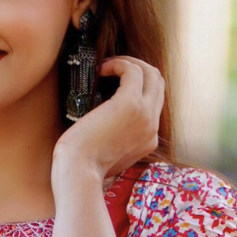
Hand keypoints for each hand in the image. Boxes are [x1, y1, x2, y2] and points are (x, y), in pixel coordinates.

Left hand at [52, 56, 164, 185]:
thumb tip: (103, 122)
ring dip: (129, 63)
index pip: (154, 103)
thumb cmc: (83, 167)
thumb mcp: (107, 154)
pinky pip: (133, 71)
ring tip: (106, 66)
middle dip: (138, 68)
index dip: (138, 86)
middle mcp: (152, 127)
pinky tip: (101, 69)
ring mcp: (145, 115)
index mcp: (148, 140)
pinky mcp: (131, 105)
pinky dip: (118, 64)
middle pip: (158, 84)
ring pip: (150, 73)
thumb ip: (114, 139)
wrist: (78, 174)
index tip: (114, 83)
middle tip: (113, 68)